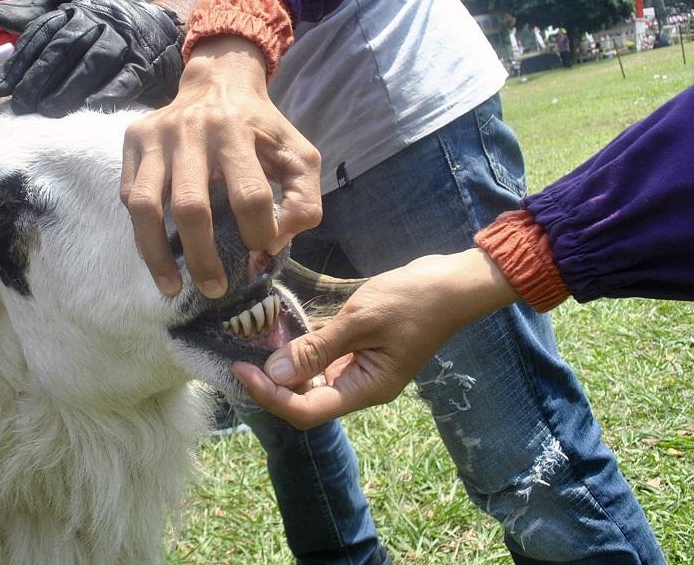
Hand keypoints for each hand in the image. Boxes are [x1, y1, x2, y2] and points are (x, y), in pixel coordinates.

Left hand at [0, 0, 183, 115]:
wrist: (160, 28)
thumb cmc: (107, 22)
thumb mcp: (73, 7)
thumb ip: (36, 13)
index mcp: (79, 8)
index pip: (43, 34)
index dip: (19, 62)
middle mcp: (101, 21)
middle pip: (65, 47)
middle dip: (40, 76)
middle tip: (20, 105)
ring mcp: (125, 42)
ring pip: (94, 62)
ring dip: (70, 87)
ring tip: (48, 111)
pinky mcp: (146, 63)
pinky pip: (128, 78)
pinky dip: (110, 92)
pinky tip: (91, 108)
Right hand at [121, 36, 321, 297]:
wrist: (217, 81)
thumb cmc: (261, 128)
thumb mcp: (298, 153)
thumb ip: (305, 199)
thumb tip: (276, 243)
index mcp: (238, 132)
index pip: (250, 195)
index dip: (260, 232)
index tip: (263, 249)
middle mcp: (192, 132)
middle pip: (192, 208)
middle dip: (203, 258)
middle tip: (215, 289)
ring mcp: (156, 137)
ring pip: (146, 207)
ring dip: (157, 255)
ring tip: (172, 287)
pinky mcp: (133, 142)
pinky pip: (129, 197)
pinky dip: (142, 232)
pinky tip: (158, 255)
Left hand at [232, 249, 520, 428]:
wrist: (452, 283)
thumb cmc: (411, 299)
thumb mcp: (360, 320)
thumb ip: (316, 348)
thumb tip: (273, 373)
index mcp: (367, 389)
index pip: (307, 411)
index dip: (270, 396)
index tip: (241, 369)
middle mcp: (363, 387)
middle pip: (307, 402)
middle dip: (272, 386)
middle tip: (241, 359)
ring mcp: (363, 371)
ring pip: (314, 383)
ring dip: (285, 371)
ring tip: (255, 349)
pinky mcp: (362, 352)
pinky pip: (325, 364)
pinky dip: (303, 355)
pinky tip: (284, 337)